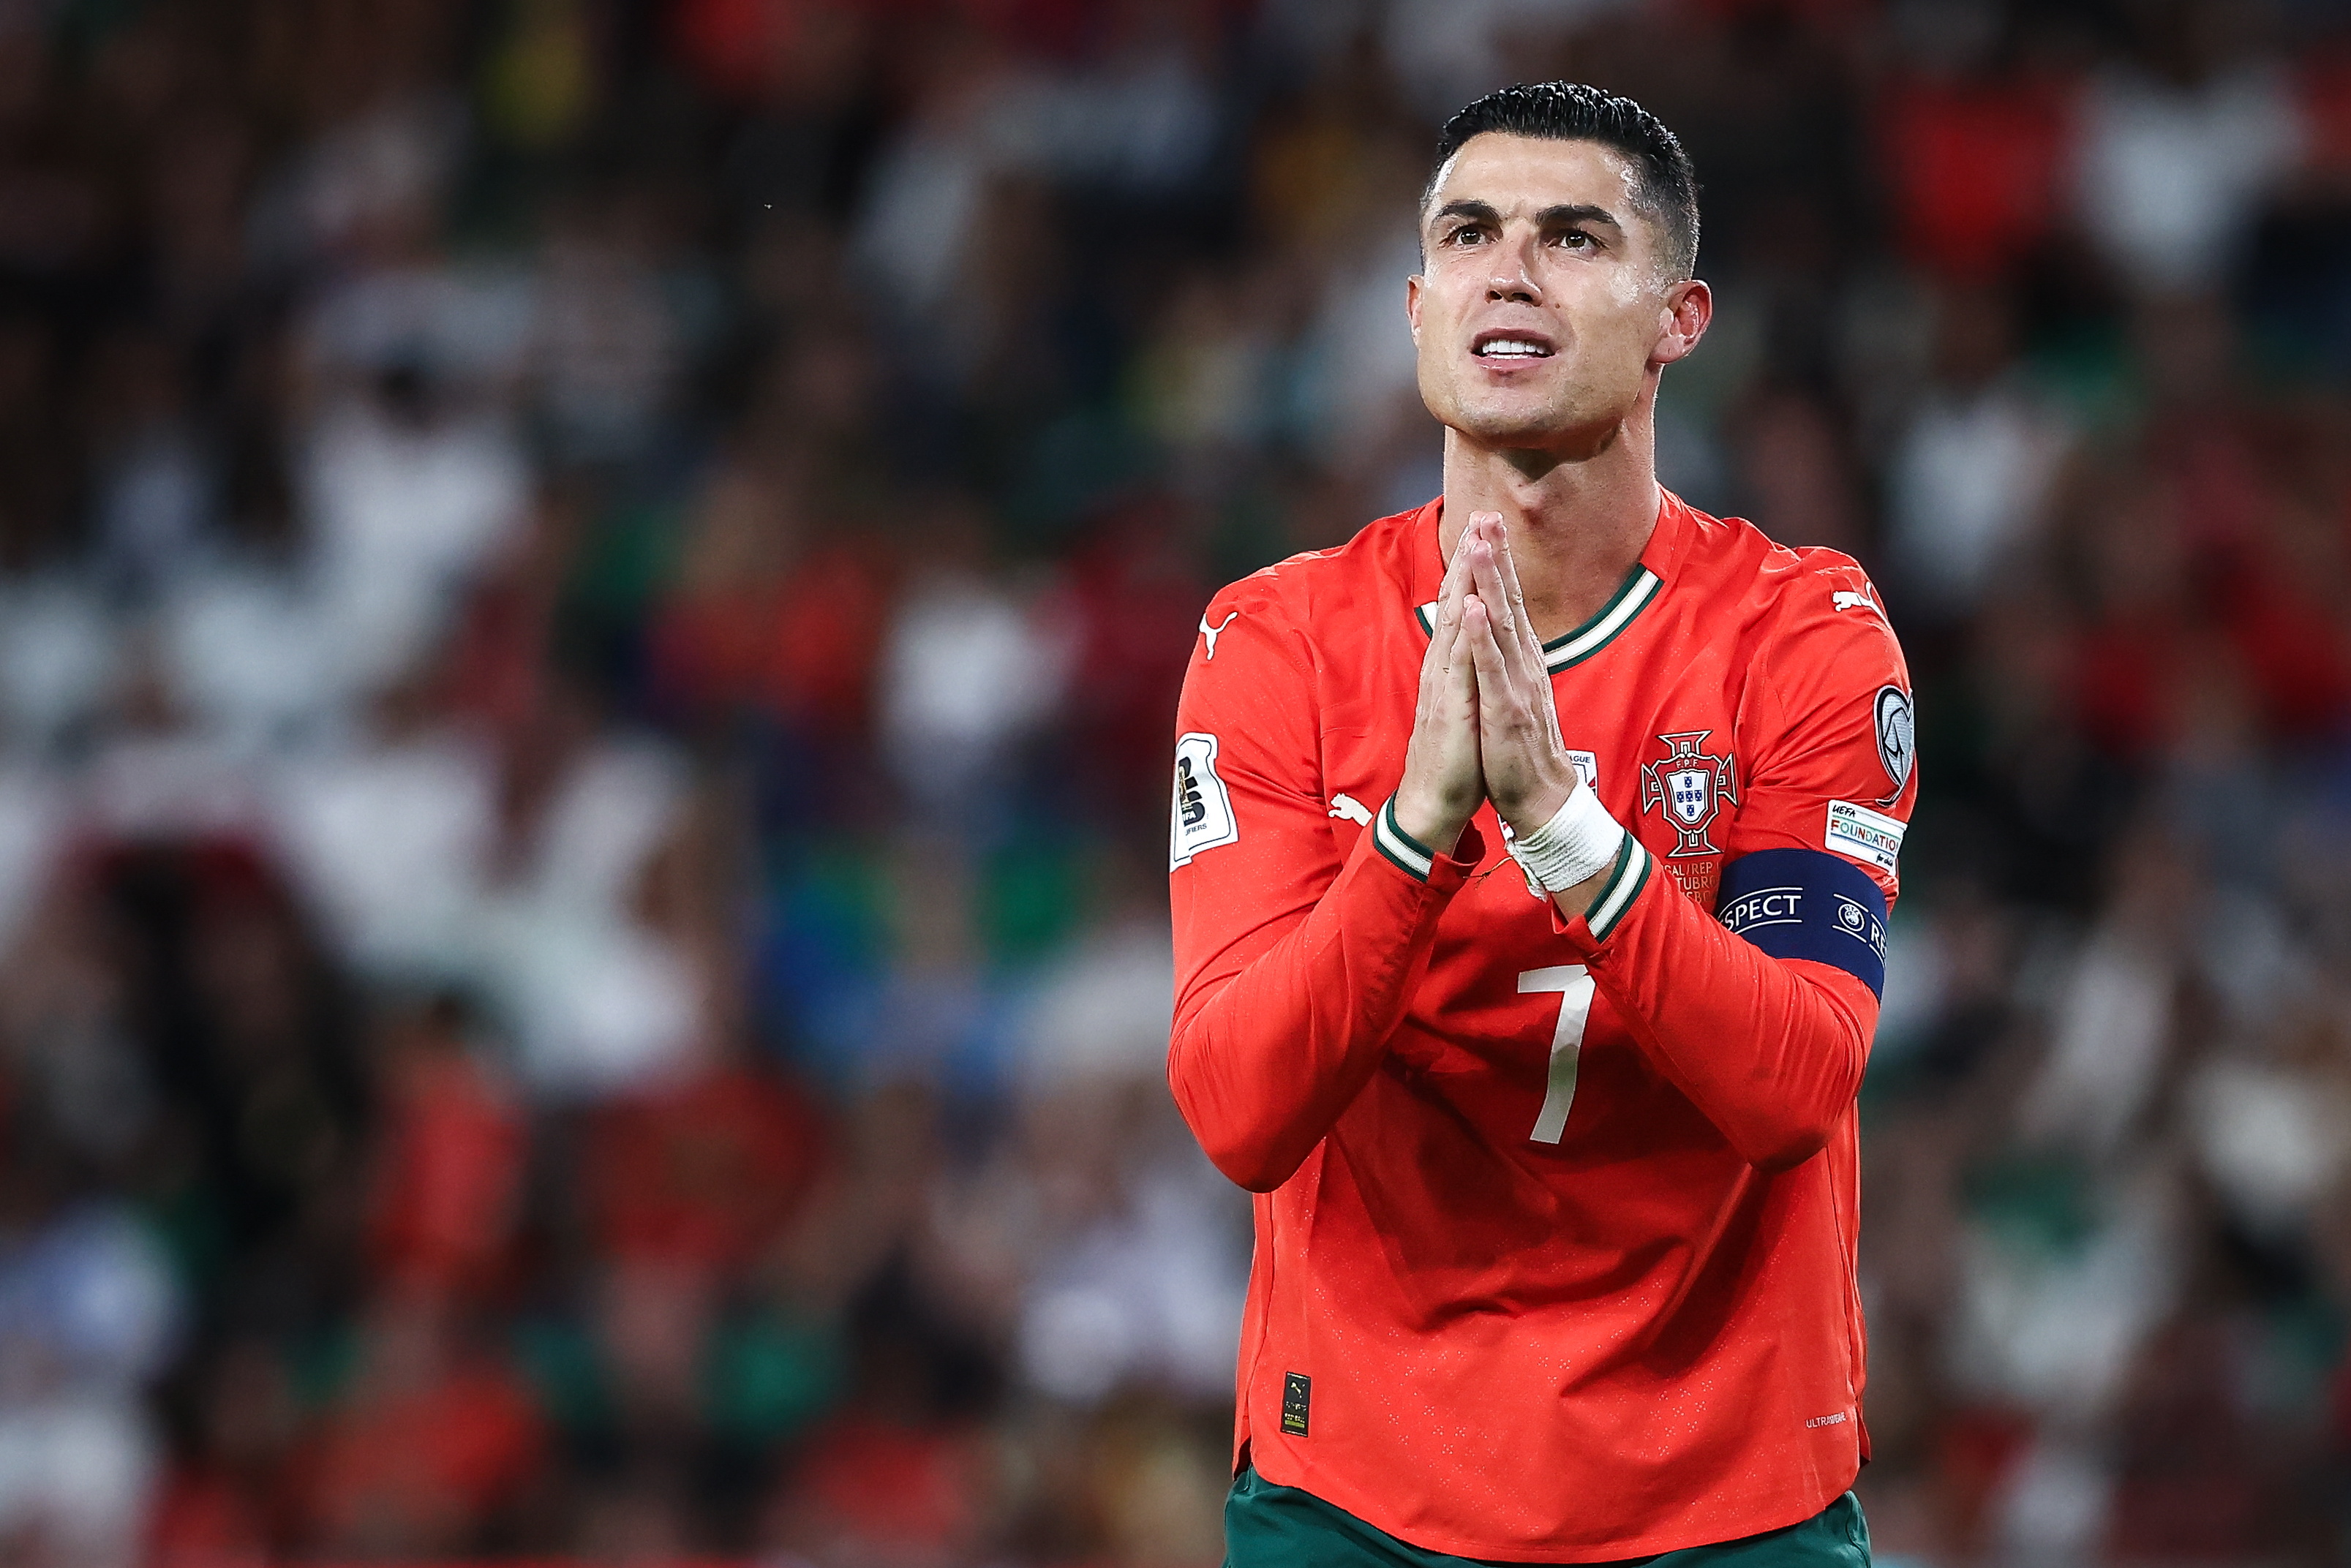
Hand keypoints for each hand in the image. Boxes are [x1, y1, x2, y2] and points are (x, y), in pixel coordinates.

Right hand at [1393, 531, 1483, 852]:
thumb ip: (1465, 673)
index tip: (1486, 530)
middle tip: (1481, 514)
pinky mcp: (1450, 708)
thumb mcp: (1463, 704)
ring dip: (1465, 582)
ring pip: (1455, 623)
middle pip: (1455, 602)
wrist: (1432, 804)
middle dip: (1470, 557)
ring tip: (1476, 542)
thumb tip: (1473, 646)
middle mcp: (1444, 667)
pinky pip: (1459, 665)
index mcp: (1451, 666)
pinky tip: (1469, 605)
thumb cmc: (1452, 758)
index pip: (1460, 606)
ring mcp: (1444, 685)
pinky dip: (1464, 633)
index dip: (1472, 567)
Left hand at [1458, 513, 1582, 837]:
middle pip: (1509, 601)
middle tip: (1488, 514)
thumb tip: (1499, 627)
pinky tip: (1474, 609)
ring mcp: (1517, 685)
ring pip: (1502, 626)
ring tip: (1481, 546)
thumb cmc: (1521, 746)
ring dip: (1491, 584)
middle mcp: (1523, 664)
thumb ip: (1508, 658)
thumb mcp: (1514, 691)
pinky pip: (1492, 669)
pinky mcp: (1506, 710)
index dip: (1498, 562)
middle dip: (1497, 557)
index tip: (1486, 523)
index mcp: (1521, 659)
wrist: (1541, 797)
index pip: (1509, 601)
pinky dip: (1482, 638)